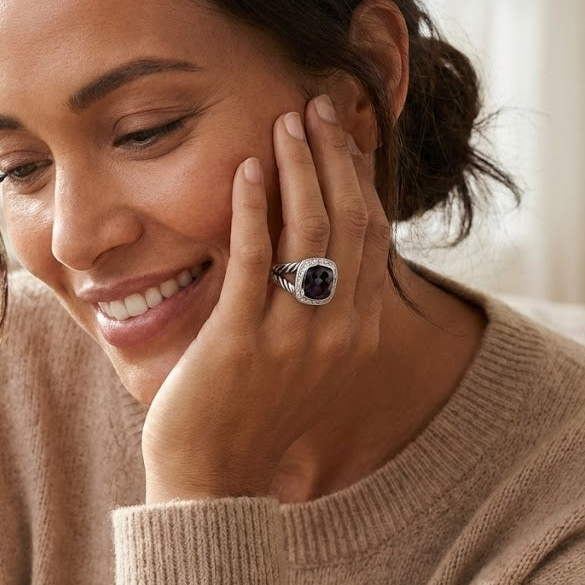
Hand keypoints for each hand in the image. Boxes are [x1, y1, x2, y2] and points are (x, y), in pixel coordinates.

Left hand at [140, 93, 390, 502]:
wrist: (214, 479)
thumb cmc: (253, 413)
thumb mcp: (306, 360)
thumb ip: (322, 307)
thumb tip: (315, 248)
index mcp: (358, 334)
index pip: (370, 236)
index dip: (358, 177)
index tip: (342, 133)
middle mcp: (338, 332)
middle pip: (347, 222)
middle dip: (333, 157)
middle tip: (316, 105)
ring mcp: (292, 337)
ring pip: (308, 232)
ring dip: (298, 169)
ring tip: (286, 122)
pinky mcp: (242, 341)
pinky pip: (253, 259)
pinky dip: (250, 207)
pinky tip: (244, 168)